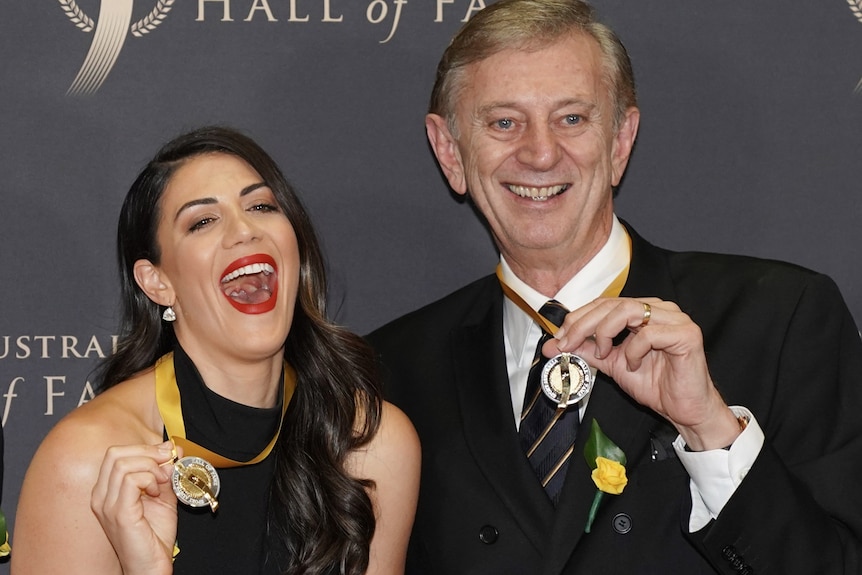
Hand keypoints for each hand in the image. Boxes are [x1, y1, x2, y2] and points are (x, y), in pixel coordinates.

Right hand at [90, 441, 179, 574]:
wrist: (151, 566)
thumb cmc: (153, 535)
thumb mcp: (162, 496)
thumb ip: (165, 473)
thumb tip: (172, 449)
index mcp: (106, 490)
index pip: (116, 453)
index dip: (145, 448)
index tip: (167, 454)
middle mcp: (101, 496)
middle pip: (115, 453)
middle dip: (147, 452)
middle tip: (167, 463)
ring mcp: (107, 505)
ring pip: (123, 464)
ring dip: (151, 467)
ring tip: (162, 482)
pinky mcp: (119, 513)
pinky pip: (131, 480)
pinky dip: (150, 479)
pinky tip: (158, 492)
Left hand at [544, 297, 740, 449]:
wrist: (685, 410)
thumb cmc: (656, 385)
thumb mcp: (613, 364)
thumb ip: (587, 351)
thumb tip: (555, 345)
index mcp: (644, 311)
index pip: (605, 303)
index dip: (578, 318)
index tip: (559, 338)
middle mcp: (660, 309)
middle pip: (612, 304)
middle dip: (583, 324)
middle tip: (567, 344)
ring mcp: (675, 319)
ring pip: (628, 310)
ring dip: (605, 332)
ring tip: (604, 354)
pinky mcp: (686, 334)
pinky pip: (649, 334)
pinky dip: (633, 350)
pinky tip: (634, 365)